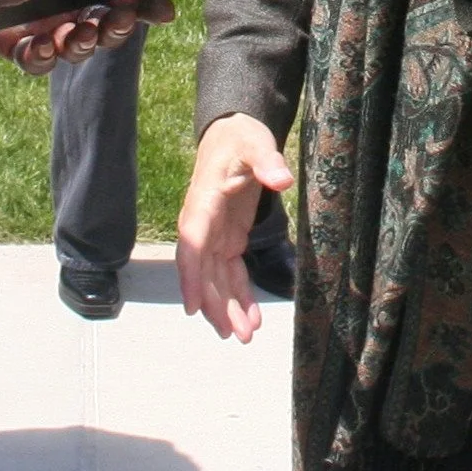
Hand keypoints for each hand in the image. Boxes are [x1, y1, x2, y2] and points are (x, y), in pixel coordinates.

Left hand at [0, 0, 176, 73]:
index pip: (129, 1)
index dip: (148, 9)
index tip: (163, 10)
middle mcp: (72, 13)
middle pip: (106, 29)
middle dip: (117, 27)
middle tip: (119, 17)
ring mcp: (48, 32)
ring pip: (75, 48)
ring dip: (83, 43)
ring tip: (79, 32)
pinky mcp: (17, 45)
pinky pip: (34, 60)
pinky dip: (42, 56)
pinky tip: (43, 43)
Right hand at [176, 113, 294, 341]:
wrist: (234, 133)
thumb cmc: (242, 136)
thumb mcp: (255, 143)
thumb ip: (267, 160)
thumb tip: (281, 179)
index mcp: (203, 201)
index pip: (191, 243)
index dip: (190, 276)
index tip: (192, 307)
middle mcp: (202, 222)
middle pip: (202, 270)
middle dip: (214, 304)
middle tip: (232, 335)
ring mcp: (214, 233)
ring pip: (214, 277)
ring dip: (226, 307)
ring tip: (243, 337)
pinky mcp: (228, 237)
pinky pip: (229, 272)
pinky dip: (239, 295)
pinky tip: (251, 318)